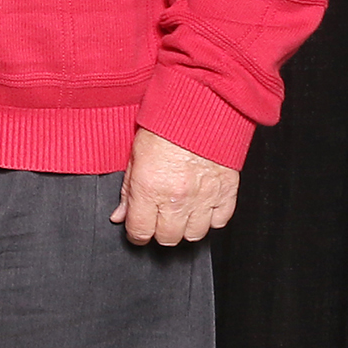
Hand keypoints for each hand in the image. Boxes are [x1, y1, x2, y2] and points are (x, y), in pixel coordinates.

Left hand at [112, 128, 239, 244]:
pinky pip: (220, 221)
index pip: (140, 231)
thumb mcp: (134, 154)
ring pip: (195, 235)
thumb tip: (120, 215)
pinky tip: (202, 207)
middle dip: (159, 232)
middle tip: (157, 220)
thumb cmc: (166, 126)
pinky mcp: (227, 192)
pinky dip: (211, 219)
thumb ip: (127, 190)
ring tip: (180, 214)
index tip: (136, 230)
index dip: (136, 234)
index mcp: (149, 188)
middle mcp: (177, 198)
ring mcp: (204, 198)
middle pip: (168, 238)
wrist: (202, 109)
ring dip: (185, 228)